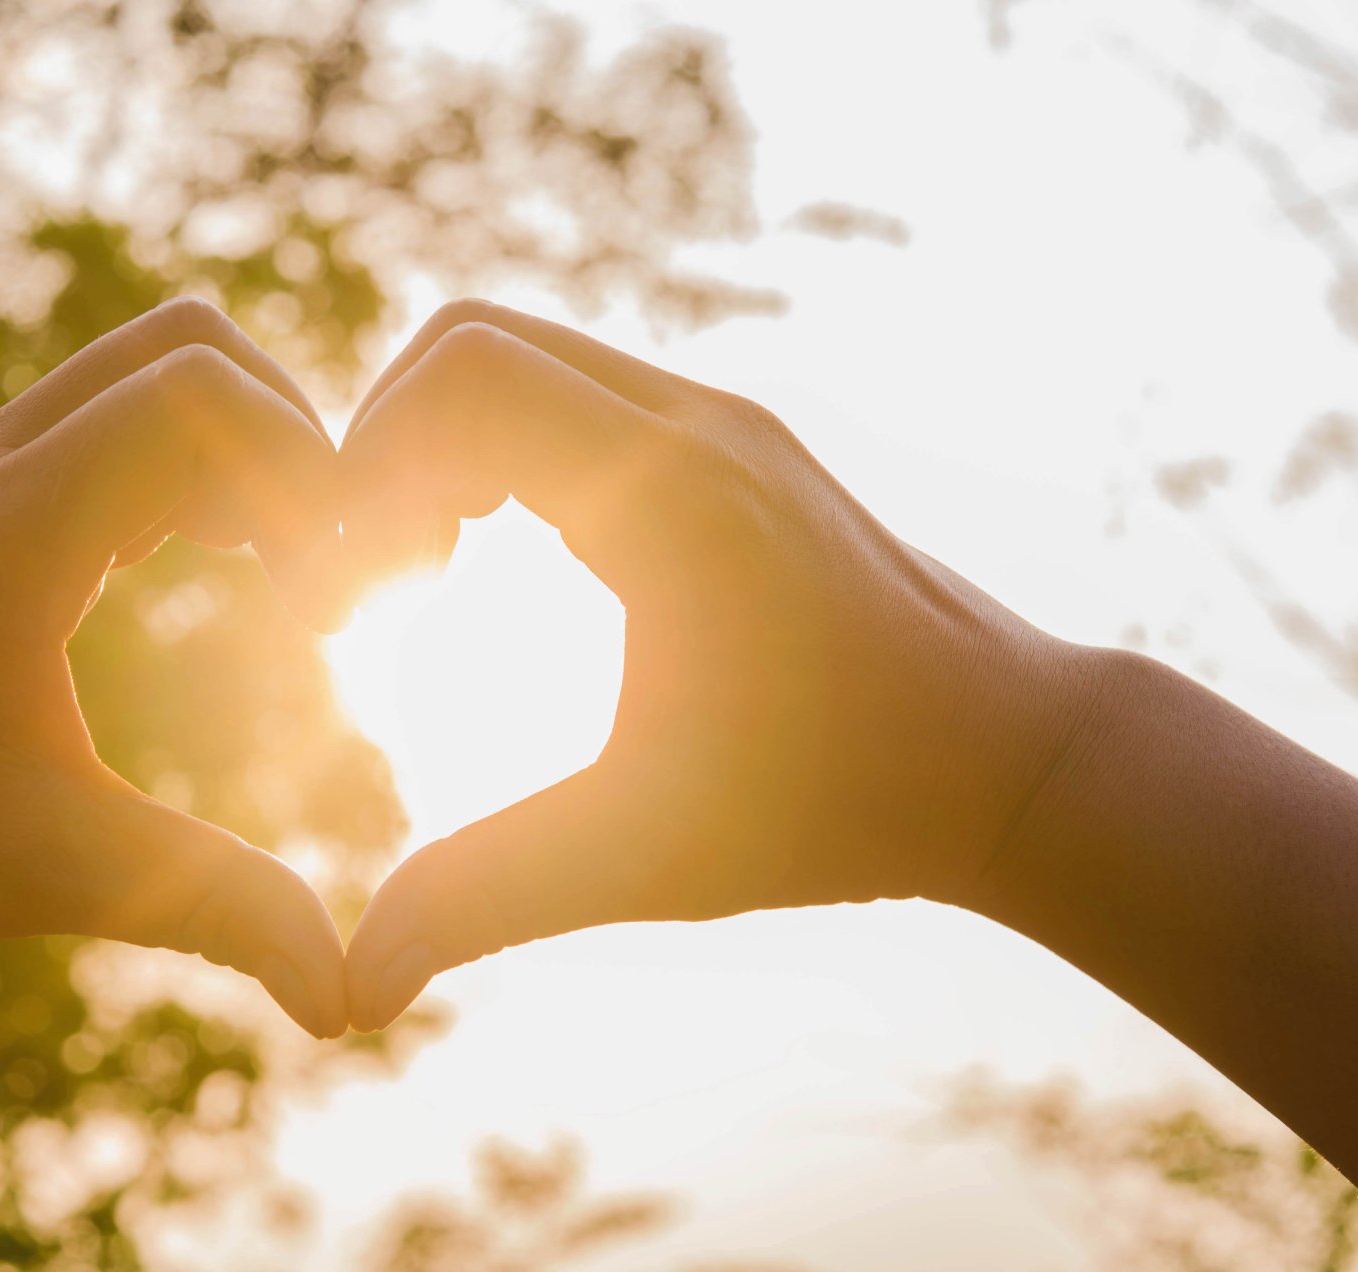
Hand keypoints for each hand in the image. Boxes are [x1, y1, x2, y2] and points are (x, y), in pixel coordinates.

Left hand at [0, 298, 350, 1036]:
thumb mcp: (54, 871)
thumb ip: (216, 912)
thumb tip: (349, 1001)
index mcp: (10, 531)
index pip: (202, 394)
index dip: (307, 478)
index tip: (324, 612)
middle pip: (187, 344)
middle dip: (292, 440)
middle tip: (323, 570)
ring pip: (141, 367)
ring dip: (235, 445)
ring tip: (276, 572)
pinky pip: (99, 417)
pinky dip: (177, 463)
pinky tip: (194, 568)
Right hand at [338, 301, 1096, 1030]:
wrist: (1007, 758)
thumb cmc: (841, 806)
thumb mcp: (648, 855)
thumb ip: (489, 899)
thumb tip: (356, 990)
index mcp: (673, 497)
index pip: (462, 379)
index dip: (363, 469)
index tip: (350, 598)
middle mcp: (697, 424)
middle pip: (470, 340)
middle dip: (383, 446)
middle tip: (376, 579)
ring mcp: (721, 421)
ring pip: (522, 355)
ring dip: (440, 442)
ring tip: (428, 571)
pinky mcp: (732, 443)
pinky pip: (573, 390)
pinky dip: (500, 446)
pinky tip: (500, 560)